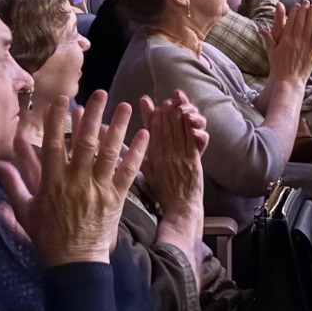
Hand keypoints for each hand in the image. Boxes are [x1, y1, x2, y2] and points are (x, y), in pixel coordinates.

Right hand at [0, 93, 147, 267]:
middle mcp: (77, 182)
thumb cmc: (47, 237)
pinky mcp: (116, 198)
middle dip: (92, 116)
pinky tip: (144, 134)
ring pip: (110, 153)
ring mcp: (98, 189)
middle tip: (99, 93)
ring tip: (125, 105)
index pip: (53, 145)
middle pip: (85, 143)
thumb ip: (12, 184)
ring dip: (118, 128)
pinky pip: (129, 172)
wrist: (74, 263)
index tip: (60, 99)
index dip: (56, 121)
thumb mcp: (25, 211)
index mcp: (53, 183)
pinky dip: (138, 153)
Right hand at [137, 91, 205, 221]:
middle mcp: (165, 156)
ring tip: (176, 104)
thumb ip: (133, 157)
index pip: (151, 133)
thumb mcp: (144, 174)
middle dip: (165, 113)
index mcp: (152, 159)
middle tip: (165, 102)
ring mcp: (179, 157)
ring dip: (176, 116)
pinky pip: (190, 138)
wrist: (180, 207)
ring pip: (177, 131)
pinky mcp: (193, 160)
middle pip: (164, 129)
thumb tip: (118, 145)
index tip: (152, 107)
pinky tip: (188, 116)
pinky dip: (189, 125)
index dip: (153, 118)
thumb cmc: (162, 192)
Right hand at [261, 1, 311, 85]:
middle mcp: (295, 41)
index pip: (290, 22)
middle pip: (300, 22)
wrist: (288, 81)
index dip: (294, 12)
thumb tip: (261, 29)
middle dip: (304, 11)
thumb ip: (268, 39)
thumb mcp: (271, 52)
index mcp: (285, 40)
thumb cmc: (279, 67)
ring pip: (309, 27)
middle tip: (307, 2)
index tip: (297, 5)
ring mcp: (305, 46)